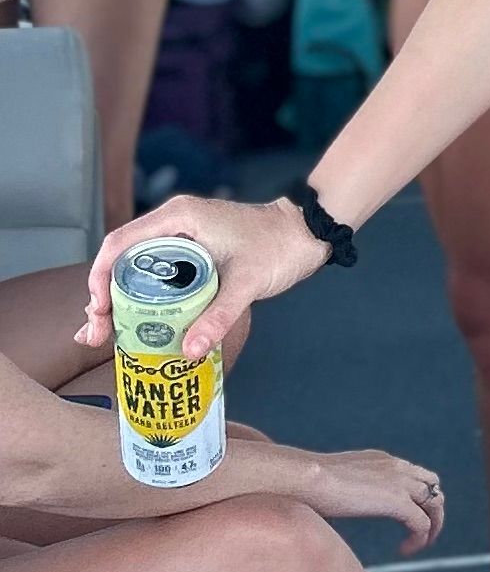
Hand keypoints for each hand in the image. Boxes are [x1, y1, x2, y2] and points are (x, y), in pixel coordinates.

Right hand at [82, 194, 325, 364]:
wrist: (309, 233)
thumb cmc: (280, 246)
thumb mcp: (247, 282)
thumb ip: (219, 316)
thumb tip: (187, 352)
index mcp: (178, 219)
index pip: (120, 245)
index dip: (100, 277)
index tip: (98, 310)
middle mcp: (173, 225)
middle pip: (123, 261)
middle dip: (105, 298)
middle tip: (98, 334)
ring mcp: (183, 239)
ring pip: (138, 271)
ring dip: (121, 301)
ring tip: (107, 335)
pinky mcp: (194, 255)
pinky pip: (159, 276)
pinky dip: (145, 298)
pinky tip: (138, 325)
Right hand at [304, 449, 443, 554]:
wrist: (305, 477)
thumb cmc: (306, 482)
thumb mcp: (334, 481)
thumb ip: (344, 489)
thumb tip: (330, 504)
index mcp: (382, 461)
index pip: (414, 474)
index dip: (417, 495)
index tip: (409, 514)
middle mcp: (396, 467)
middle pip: (432, 486)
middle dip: (432, 508)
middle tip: (424, 531)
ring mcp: (400, 483)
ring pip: (435, 503)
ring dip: (433, 525)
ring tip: (422, 544)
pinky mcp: (398, 501)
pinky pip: (422, 523)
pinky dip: (420, 538)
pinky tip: (404, 550)